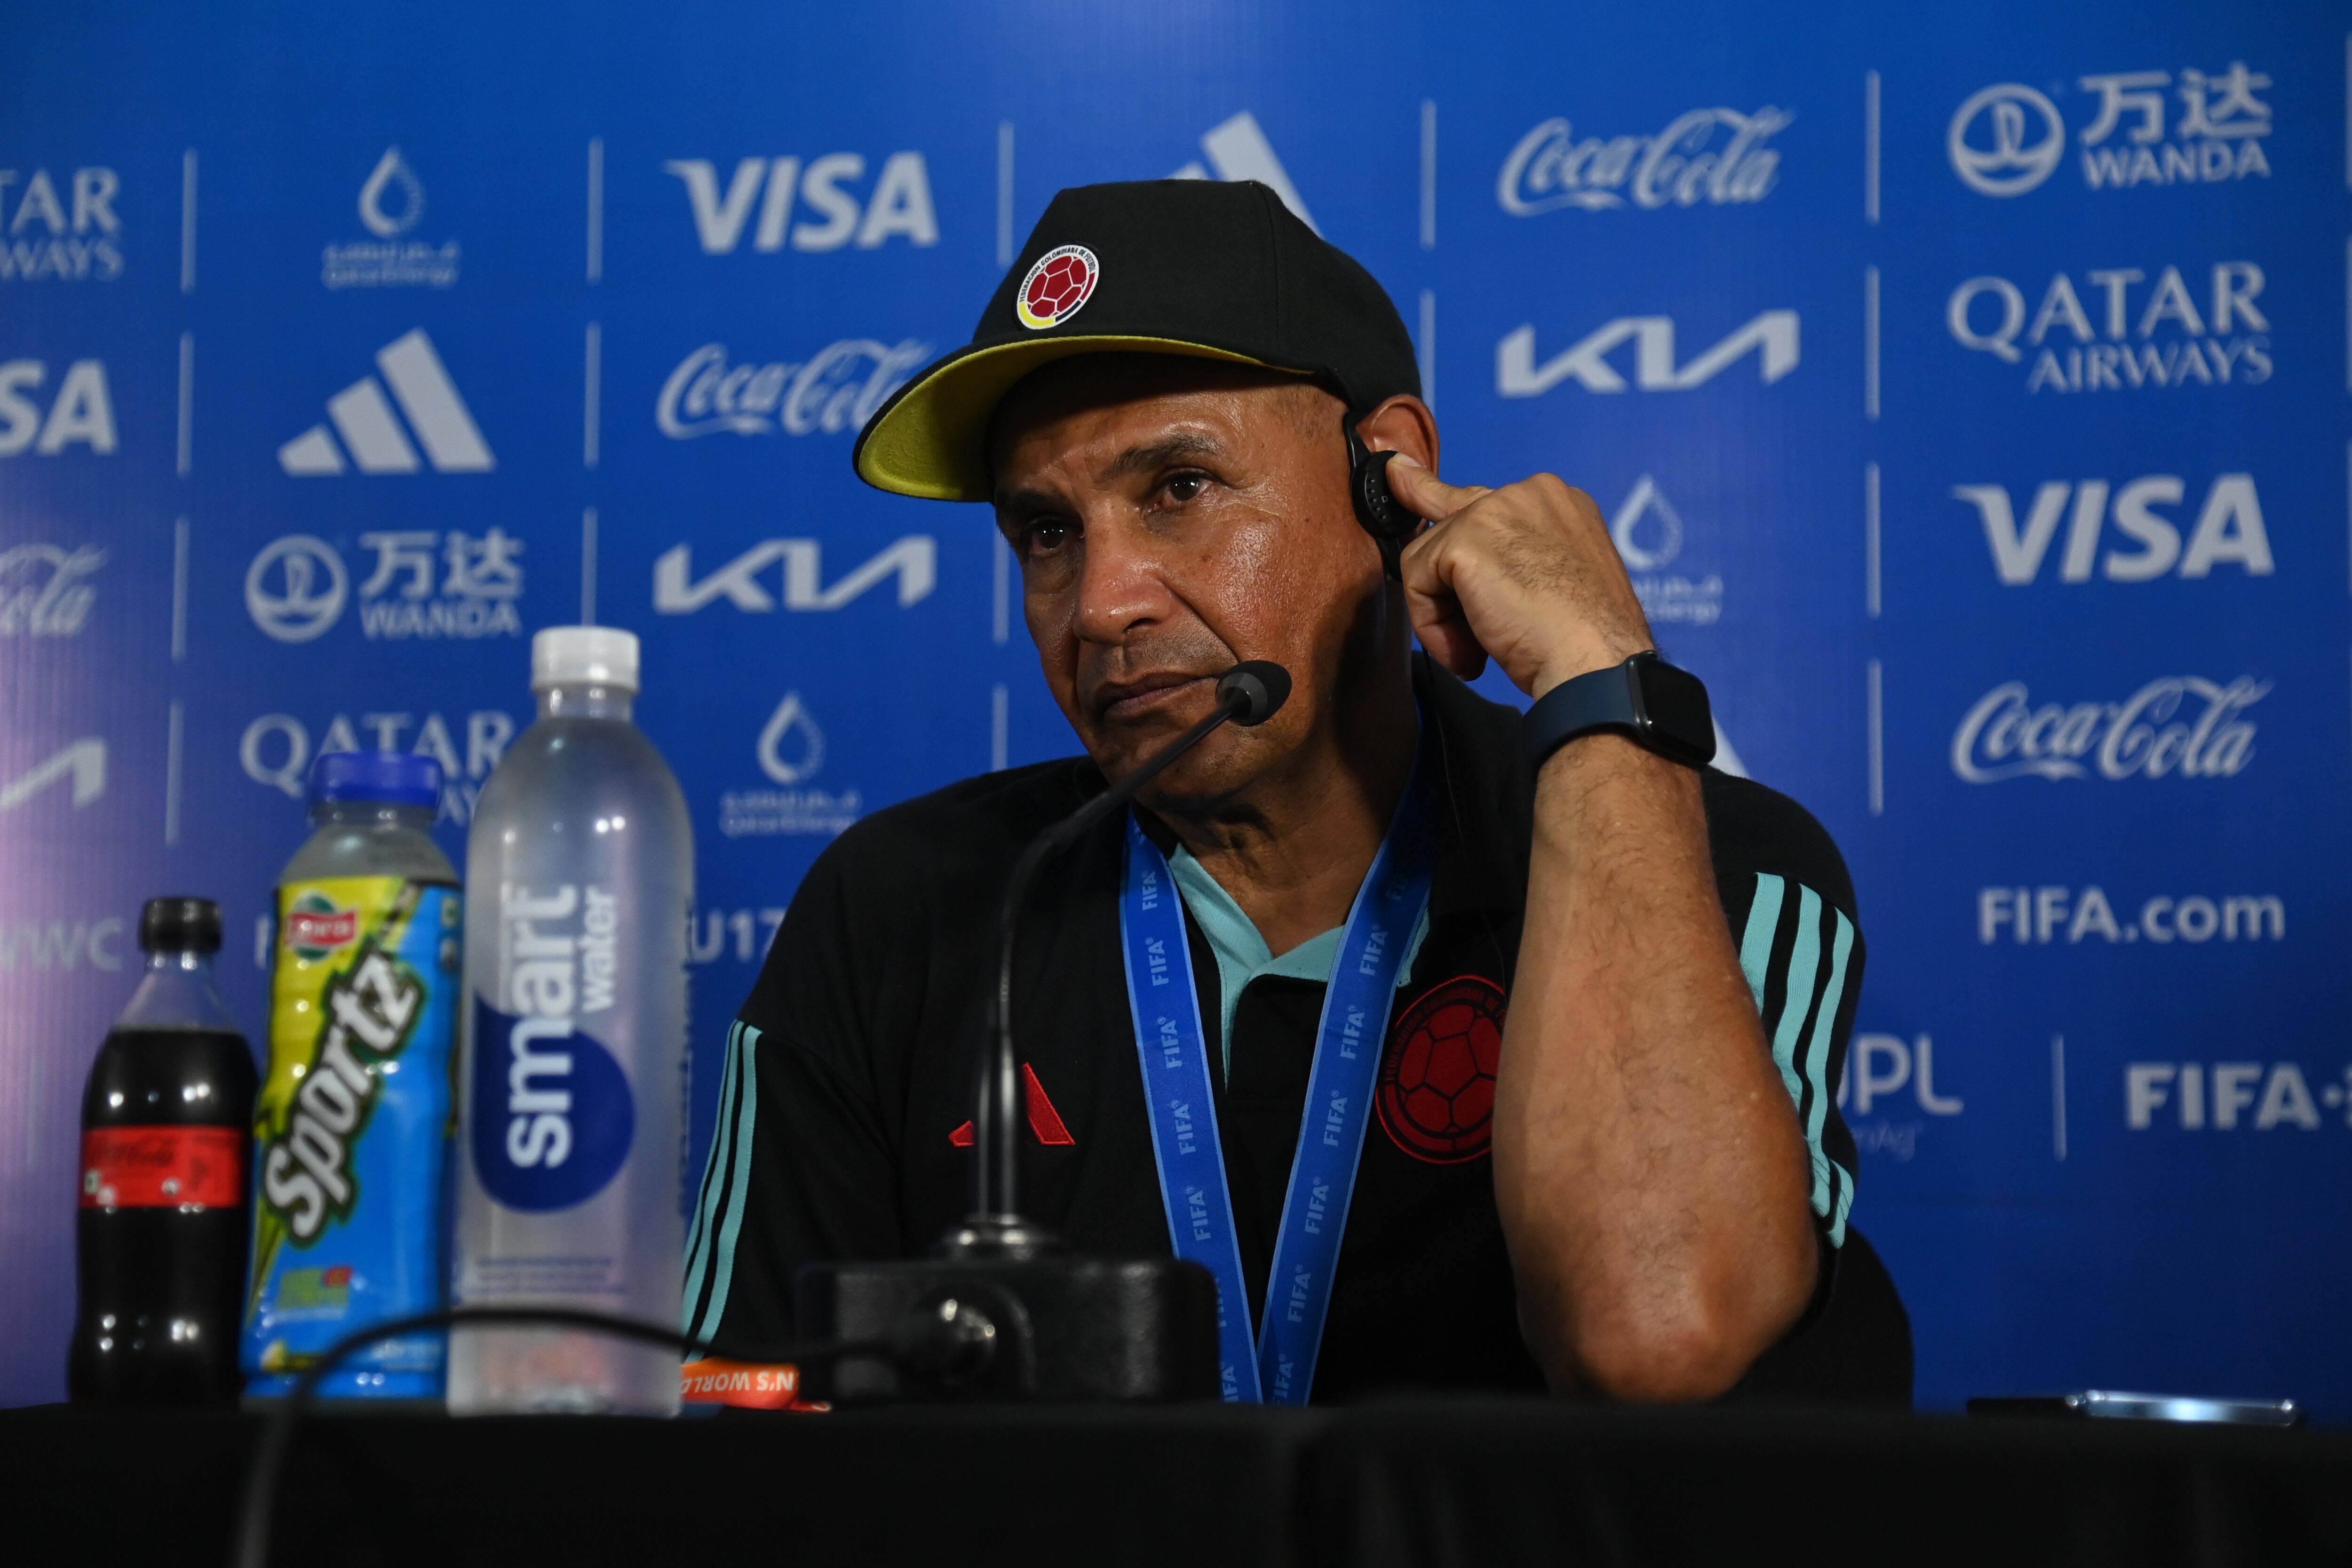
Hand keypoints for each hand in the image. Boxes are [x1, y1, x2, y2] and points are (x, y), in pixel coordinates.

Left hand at [1386, 456, 1655, 698]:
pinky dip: (1432, 626)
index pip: (1488, 502)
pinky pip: (1417, 580)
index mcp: (1558, 503)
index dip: (1452, 515)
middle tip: (1466, 633)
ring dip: (1445, 616)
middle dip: (1446, 582)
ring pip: (1431, 558)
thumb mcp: (1557, 586)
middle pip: (1452, 527)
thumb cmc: (1585, 642)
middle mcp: (1528, 492)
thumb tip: (1463, 568)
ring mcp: (1496, 510)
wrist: (1595, 663)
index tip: (1401, 476)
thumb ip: (1517, 562)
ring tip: (1480, 653)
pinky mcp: (1465, 539)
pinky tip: (1469, 654)